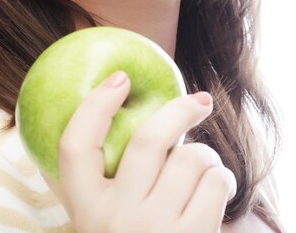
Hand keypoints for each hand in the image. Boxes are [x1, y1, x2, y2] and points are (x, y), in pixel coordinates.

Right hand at [44, 71, 235, 232]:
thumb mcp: (102, 219)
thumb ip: (102, 179)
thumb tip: (118, 101)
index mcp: (83, 208)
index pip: (74, 145)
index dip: (95, 105)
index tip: (120, 78)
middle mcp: (114, 219)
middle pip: (147, 141)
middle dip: (178, 111)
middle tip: (199, 101)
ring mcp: (153, 232)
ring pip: (190, 159)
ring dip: (206, 154)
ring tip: (205, 164)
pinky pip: (214, 185)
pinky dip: (221, 177)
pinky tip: (215, 184)